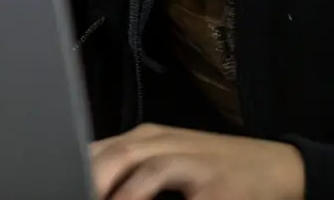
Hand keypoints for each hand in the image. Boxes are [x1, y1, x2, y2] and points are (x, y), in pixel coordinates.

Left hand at [91, 125, 304, 199]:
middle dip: (88, 176)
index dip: (74, 166)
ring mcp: (189, 158)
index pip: (98, 149)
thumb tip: (90, 182)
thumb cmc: (216, 172)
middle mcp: (163, 142)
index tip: (56, 181)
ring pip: (141, 164)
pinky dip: (147, 196)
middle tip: (70, 189)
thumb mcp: (169, 165)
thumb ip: (131, 173)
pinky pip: (177, 187)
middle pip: (113, 153)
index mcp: (146, 140)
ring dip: (117, 189)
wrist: (277, 168)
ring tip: (94, 197)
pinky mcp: (212, 179)